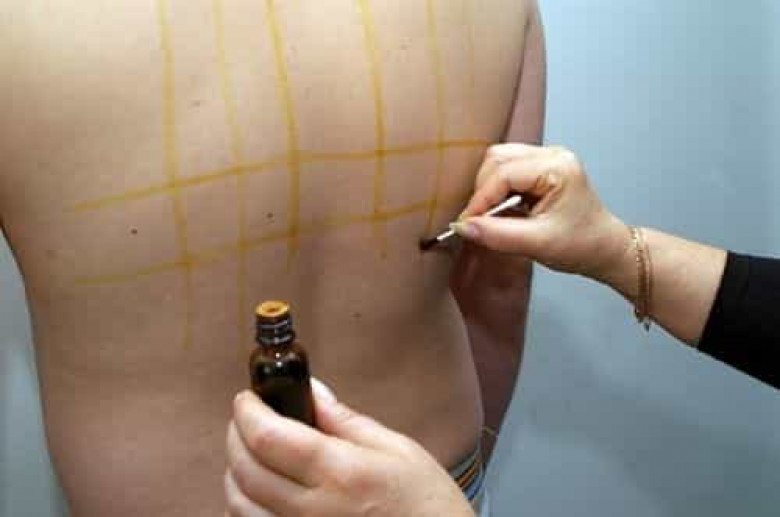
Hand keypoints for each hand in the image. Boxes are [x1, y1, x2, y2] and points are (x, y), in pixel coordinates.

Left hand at [225, 380, 473, 516]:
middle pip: (245, 471)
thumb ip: (345, 420)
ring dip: (235, 475)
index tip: (247, 398)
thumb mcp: (395, 448)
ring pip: (239, 507)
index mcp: (339, 472)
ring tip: (251, 455)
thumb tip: (311, 389)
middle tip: (246, 420)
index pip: (268, 437)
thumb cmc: (424, 502)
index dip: (247, 412)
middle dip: (235, 437)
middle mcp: (312, 511)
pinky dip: (244, 510)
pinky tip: (259, 495)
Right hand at [454, 143, 629, 281]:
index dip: (481, 199)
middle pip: (497, 160)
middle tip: (478, 221)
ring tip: (492, 216)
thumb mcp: (537, 244)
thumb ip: (497, 234)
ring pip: (499, 161)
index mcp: (558, 168)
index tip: (467, 224)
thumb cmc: (580, 245)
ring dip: (488, 188)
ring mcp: (547, 159)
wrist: (603, 249)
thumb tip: (463, 227)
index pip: (504, 174)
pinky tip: (503, 210)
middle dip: (483, 191)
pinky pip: (507, 169)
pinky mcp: (540, 168)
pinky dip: (497, 189)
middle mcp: (552, 155)